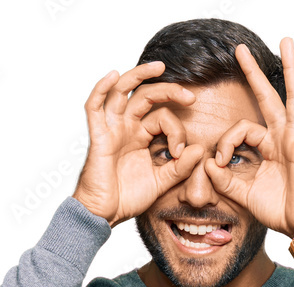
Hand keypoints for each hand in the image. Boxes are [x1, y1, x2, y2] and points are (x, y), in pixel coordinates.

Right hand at [74, 62, 205, 227]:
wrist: (105, 214)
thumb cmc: (128, 198)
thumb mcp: (161, 182)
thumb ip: (179, 168)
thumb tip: (199, 149)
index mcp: (141, 136)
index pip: (162, 118)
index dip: (176, 131)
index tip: (179, 153)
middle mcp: (126, 127)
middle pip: (146, 96)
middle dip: (169, 91)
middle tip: (190, 96)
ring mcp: (111, 129)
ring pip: (123, 91)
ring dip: (139, 75)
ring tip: (160, 66)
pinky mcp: (98, 136)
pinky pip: (94, 107)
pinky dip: (102, 89)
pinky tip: (114, 75)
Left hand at [203, 37, 293, 236]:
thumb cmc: (278, 210)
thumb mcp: (244, 194)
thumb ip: (224, 180)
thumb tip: (207, 163)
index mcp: (269, 147)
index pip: (242, 129)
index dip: (226, 142)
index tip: (219, 162)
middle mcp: (283, 138)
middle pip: (269, 97)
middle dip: (254, 73)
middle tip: (240, 49)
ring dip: (290, 68)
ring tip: (286, 42)